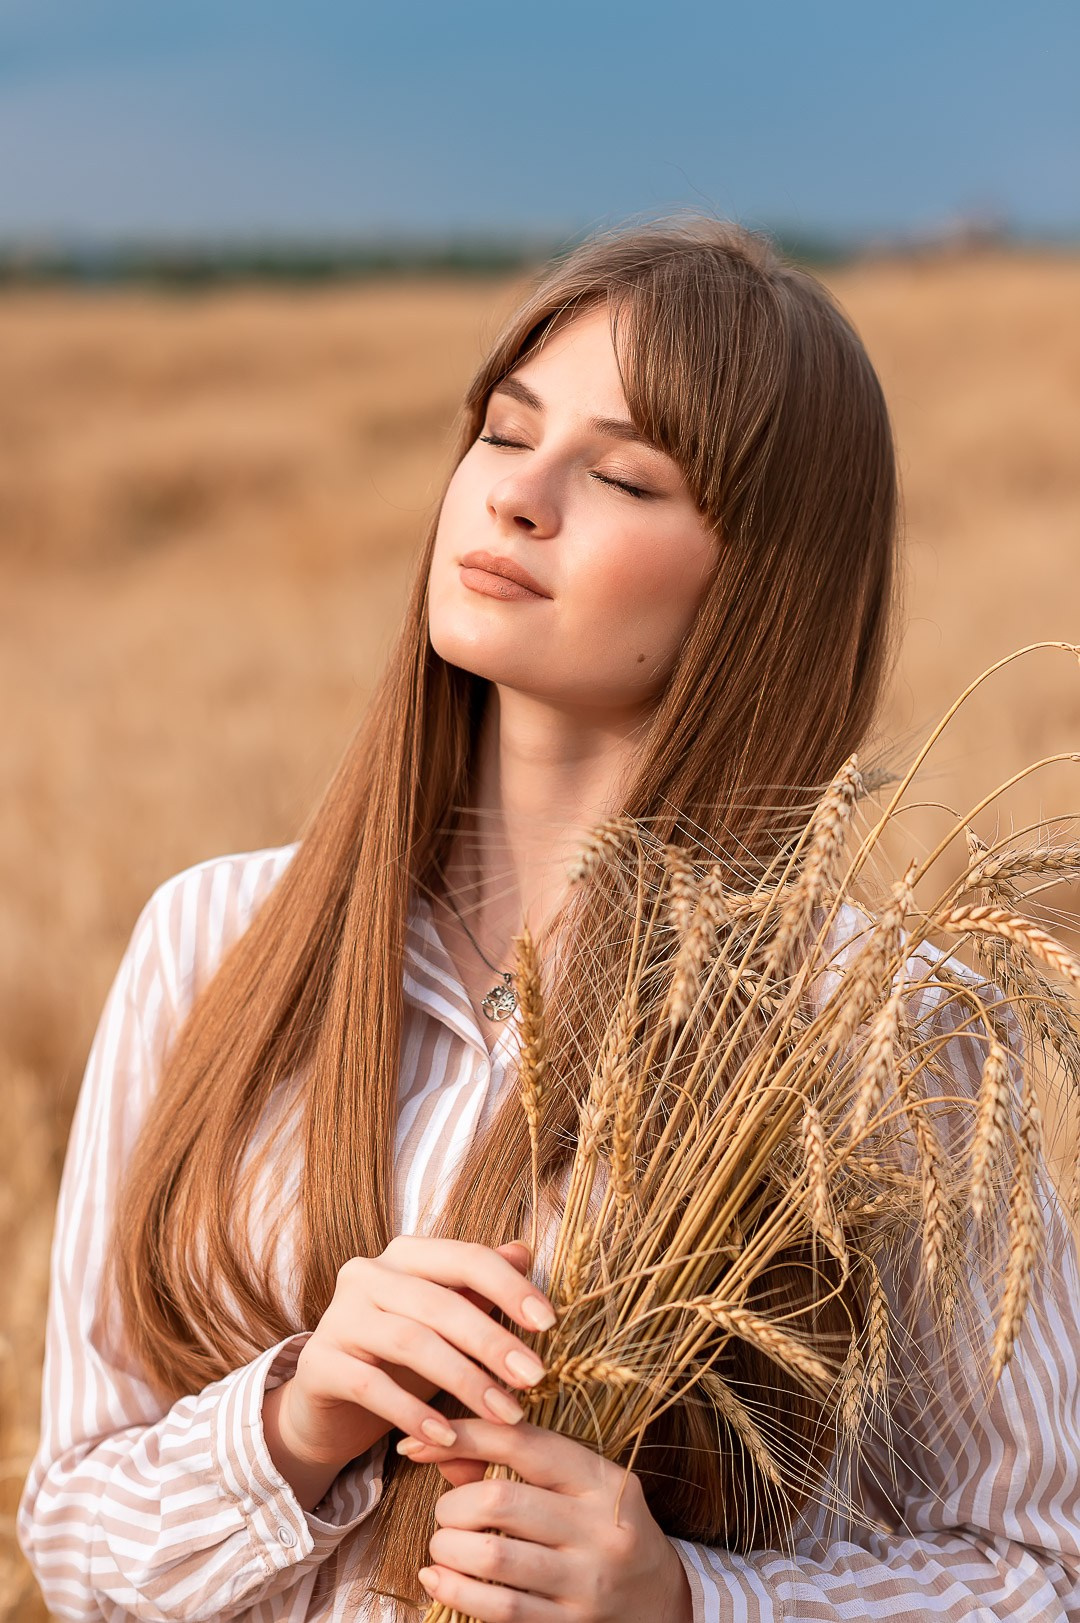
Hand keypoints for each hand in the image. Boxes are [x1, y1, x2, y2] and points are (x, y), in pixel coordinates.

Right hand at [262, 1237, 556, 1509]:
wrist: (331, 1408)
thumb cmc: (401, 1359)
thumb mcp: (446, 1323)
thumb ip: (480, 1288)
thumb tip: (522, 1252)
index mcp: (405, 1255)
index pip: (465, 1258)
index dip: (509, 1287)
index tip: (549, 1323)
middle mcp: (367, 1274)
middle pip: (441, 1303)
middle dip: (493, 1342)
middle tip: (535, 1378)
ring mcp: (338, 1317)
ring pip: (411, 1342)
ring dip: (465, 1380)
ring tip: (504, 1415)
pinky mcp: (318, 1363)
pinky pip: (371, 1385)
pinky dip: (413, 1412)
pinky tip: (447, 1437)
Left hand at [398, 1417, 694, 1622]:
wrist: (662, 1603)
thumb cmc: (603, 1531)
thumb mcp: (576, 1488)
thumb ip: (511, 1465)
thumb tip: (439, 1447)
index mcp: (600, 1478)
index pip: (521, 1442)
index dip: (461, 1436)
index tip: (416, 1442)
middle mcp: (599, 1526)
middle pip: (500, 1500)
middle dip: (453, 1506)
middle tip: (445, 1515)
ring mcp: (588, 1581)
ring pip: (494, 1557)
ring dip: (449, 1549)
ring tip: (441, 1547)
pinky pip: (501, 1609)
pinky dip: (456, 1591)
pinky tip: (439, 1580)